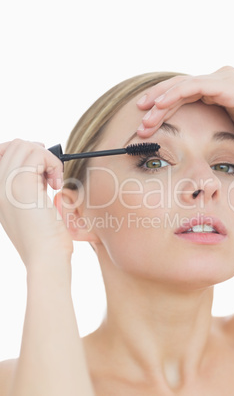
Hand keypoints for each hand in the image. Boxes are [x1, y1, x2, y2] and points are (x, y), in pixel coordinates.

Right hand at [0, 139, 72, 266]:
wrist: (45, 259)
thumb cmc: (44, 240)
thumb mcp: (30, 209)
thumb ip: (29, 187)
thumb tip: (40, 167)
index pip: (3, 154)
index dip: (25, 155)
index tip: (42, 170)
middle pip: (14, 145)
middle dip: (38, 154)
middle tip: (50, 177)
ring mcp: (7, 184)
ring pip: (24, 146)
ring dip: (47, 159)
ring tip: (54, 181)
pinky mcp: (23, 185)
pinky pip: (38, 154)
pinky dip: (54, 164)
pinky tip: (57, 184)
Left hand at [136, 66, 233, 150]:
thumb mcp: (227, 127)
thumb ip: (211, 123)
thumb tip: (193, 139)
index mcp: (216, 89)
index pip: (182, 94)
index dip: (162, 105)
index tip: (145, 119)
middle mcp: (217, 80)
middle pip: (178, 88)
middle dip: (155, 104)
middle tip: (139, 119)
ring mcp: (221, 79)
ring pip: (181, 86)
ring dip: (160, 102)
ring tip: (145, 118)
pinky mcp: (225, 84)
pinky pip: (193, 87)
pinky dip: (174, 95)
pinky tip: (159, 106)